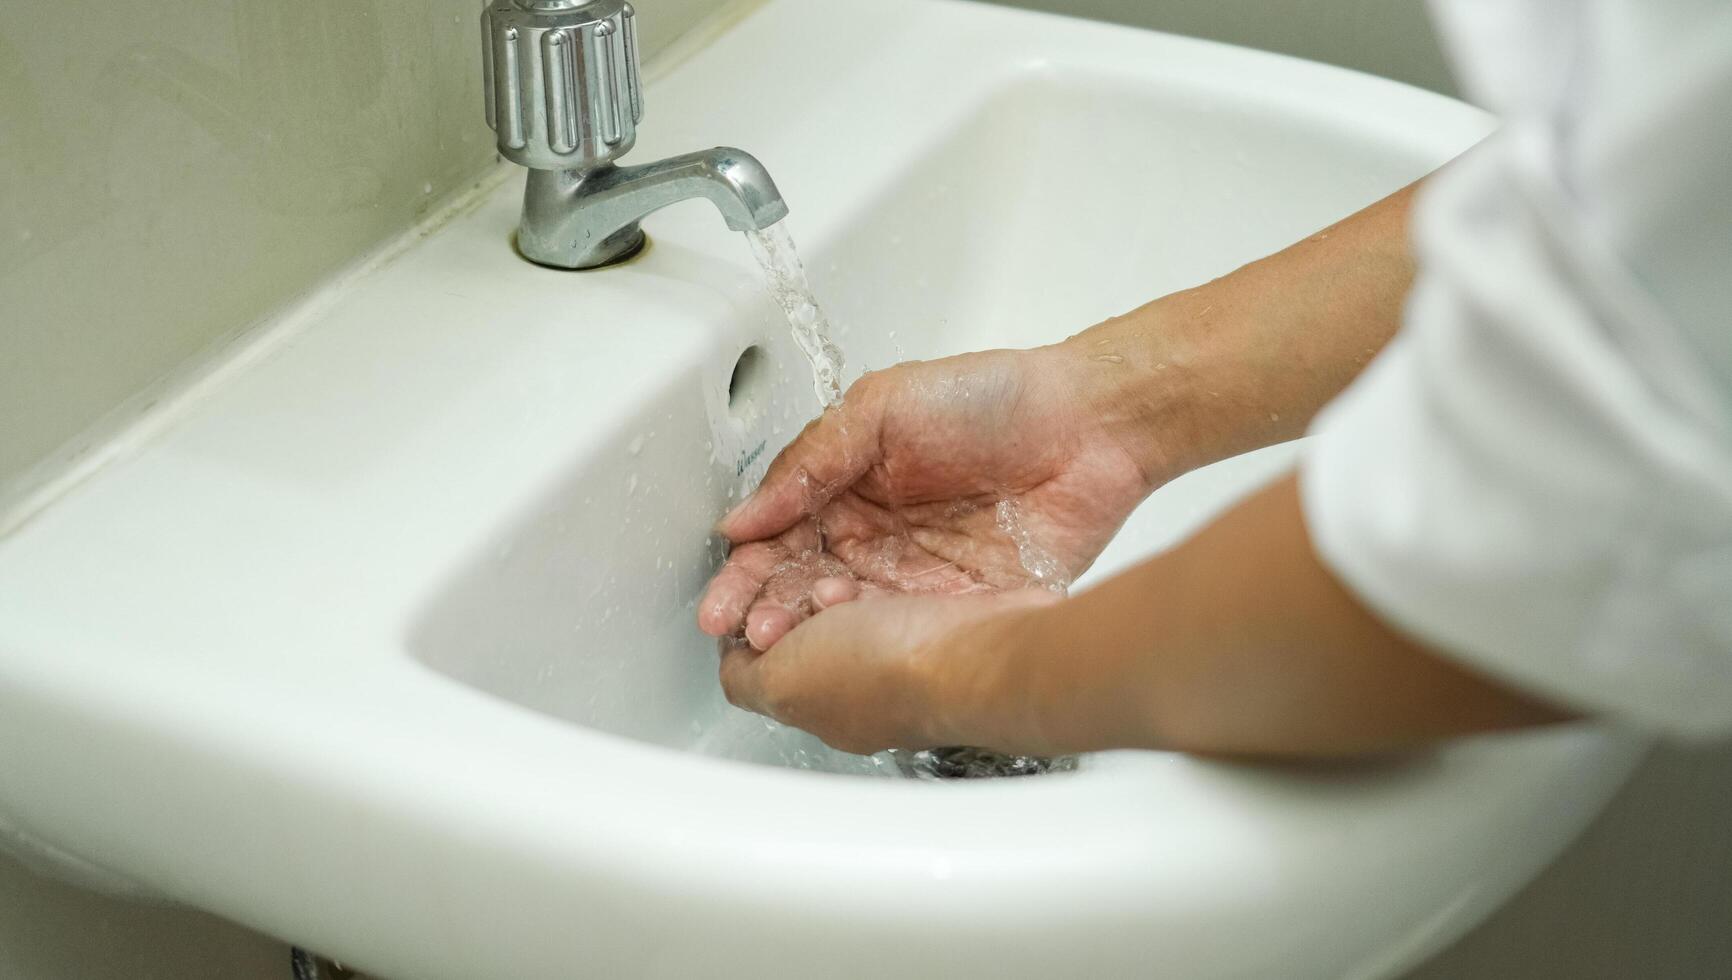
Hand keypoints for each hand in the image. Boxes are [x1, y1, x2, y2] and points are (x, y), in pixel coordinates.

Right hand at [697, 344, 1162, 650]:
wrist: (1093, 425)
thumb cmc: (994, 399)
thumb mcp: (882, 408)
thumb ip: (812, 461)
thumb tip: (745, 515)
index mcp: (844, 488)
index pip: (777, 539)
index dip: (746, 571)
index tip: (721, 600)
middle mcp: (872, 537)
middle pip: (800, 585)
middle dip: (764, 609)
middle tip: (743, 629)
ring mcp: (913, 576)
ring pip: (844, 618)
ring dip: (808, 632)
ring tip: (782, 638)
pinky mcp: (959, 605)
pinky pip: (905, 633)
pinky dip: (872, 643)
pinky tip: (844, 645)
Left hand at [718, 588, 1062, 755]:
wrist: (979, 655)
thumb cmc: (887, 672)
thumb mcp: (785, 683)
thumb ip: (746, 676)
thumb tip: (735, 663)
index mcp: (824, 707)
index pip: (772, 660)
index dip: (754, 622)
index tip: (748, 605)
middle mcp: (866, 686)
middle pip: (809, 627)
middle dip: (794, 597)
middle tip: (802, 592)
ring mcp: (910, 654)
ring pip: (852, 601)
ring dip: (834, 582)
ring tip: (838, 585)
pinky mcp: (949, 620)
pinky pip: (901, 585)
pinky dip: (883, 572)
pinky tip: (884, 572)